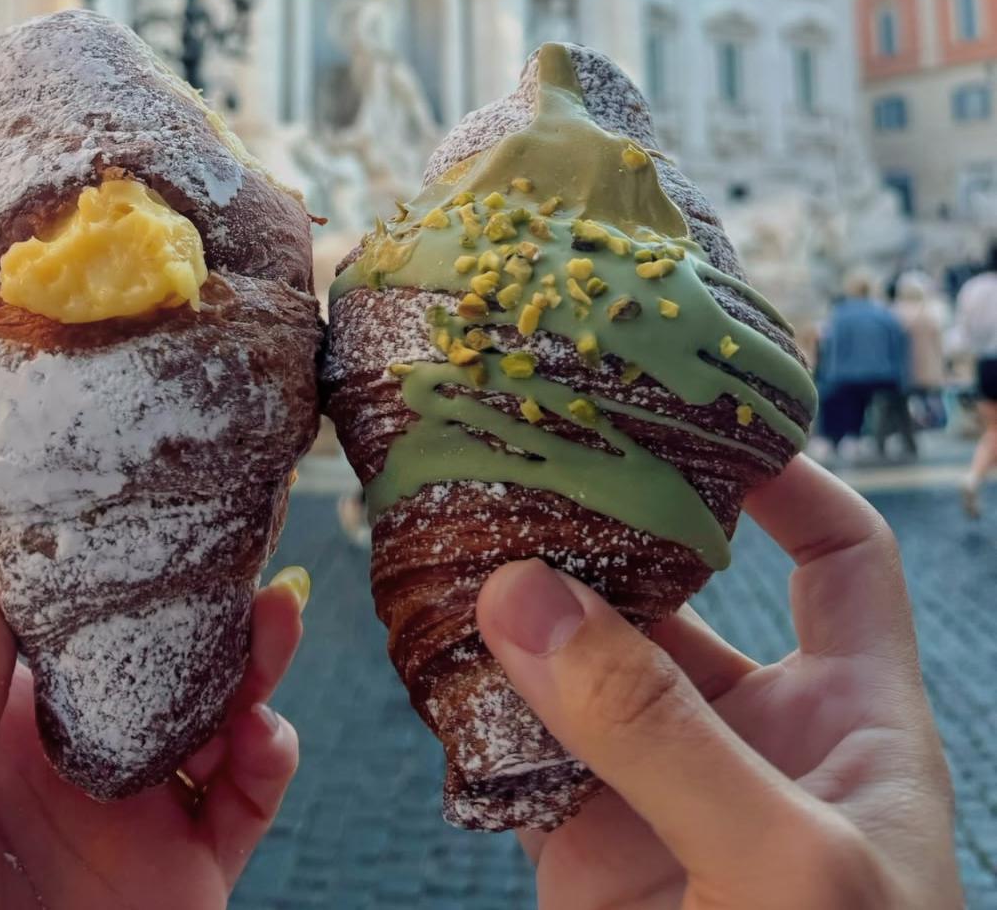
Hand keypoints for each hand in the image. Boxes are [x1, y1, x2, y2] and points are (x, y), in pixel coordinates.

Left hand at [0, 535, 306, 909]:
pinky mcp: (186, 875)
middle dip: (184, 588)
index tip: (98, 468)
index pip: (27, 616)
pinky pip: (247, 800)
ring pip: (209, 706)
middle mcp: (64, 760)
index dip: (64, 543)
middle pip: (139, 647)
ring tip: (273, 617)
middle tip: (224, 532)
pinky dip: (270, 756)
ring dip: (249, 656)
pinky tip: (261, 733)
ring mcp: (131, 815)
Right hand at [477, 455, 961, 908]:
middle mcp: (753, 734)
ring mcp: (662, 789)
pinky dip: (472, 697)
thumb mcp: (785, 862)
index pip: (841, 557)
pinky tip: (429, 637)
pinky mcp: (584, 847)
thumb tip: (525, 593)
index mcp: (850, 716)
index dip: (788, 479)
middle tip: (528, 455)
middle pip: (678, 590)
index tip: (699, 418)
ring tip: (455, 527)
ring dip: (523, 606)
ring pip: (581, 663)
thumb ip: (660, 730)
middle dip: (606, 525)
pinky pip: (517, 747)